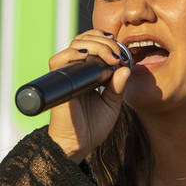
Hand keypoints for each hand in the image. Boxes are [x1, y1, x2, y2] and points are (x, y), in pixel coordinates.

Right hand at [46, 29, 130, 162]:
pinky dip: (74, 53)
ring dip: (95, 45)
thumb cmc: (92, 127)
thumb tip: (126, 68)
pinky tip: (90, 57)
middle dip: (104, 41)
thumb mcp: (112, 104)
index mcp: (87, 73)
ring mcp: (66, 75)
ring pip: (75, 45)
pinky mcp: (59, 82)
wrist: (77, 145)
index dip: (105, 40)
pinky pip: (59, 60)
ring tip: (111, 57)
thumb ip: (118, 87)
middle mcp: (75, 70)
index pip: (91, 44)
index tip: (121, 51)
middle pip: (84, 40)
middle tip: (117, 55)